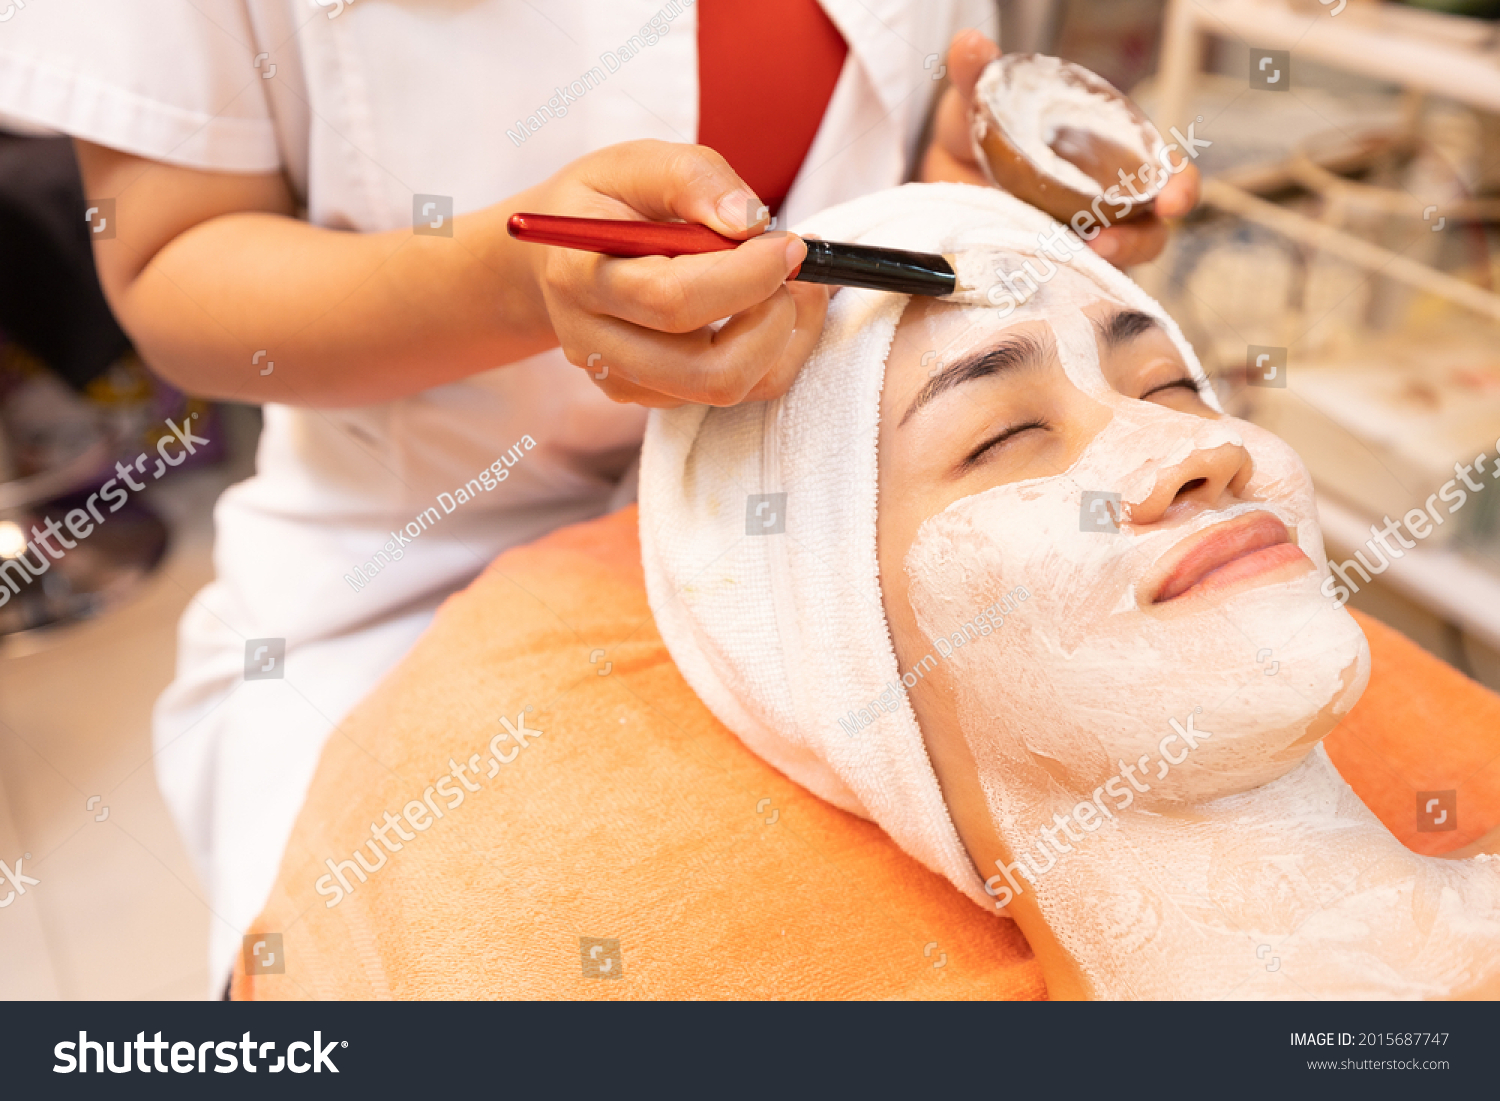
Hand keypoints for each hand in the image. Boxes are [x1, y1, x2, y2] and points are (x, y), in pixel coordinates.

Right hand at [523, 141, 827, 407]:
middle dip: (774, 322)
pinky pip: (732, 393)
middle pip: (707, 371)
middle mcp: (596, 343)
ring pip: (727, 390)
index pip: (674, 300)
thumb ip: (693, 178)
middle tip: (794, 271)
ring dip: (783, 340)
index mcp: (582, 277)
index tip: (788, 243)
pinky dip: (772, 353)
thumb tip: (750, 221)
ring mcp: (623, 380)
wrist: (556, 257)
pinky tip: (770, 305)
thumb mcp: (637, 163)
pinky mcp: (651, 396)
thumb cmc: (603, 202)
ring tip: (793, 285)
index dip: (747, 276)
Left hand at [917, 30, 1199, 268]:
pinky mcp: (1048, 270)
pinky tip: (1045, 276)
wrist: (936, 191)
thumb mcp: (973, 107)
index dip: (1175, 183)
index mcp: (1102, 153)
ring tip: (1079, 254)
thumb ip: (977, 79)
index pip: (1157, 169)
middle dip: (1145, 235)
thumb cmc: (974, 140)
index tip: (1175, 199)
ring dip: (1103, 261)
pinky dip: (1063, 280)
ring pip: (1110, 261)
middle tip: (1117, 242)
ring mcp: (1075, 238)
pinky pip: (1067, 283)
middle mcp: (1098, 200)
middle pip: (1146, 226)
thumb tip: (969, 43)